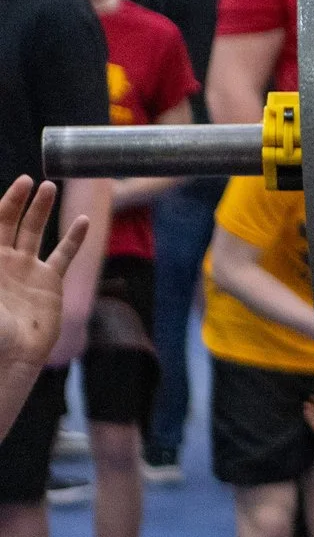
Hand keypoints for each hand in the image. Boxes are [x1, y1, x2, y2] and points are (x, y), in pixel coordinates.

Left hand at [0, 178, 85, 377]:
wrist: (11, 355)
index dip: (4, 204)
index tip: (16, 186)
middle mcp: (5, 259)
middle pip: (12, 222)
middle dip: (20, 200)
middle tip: (30, 181)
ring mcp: (28, 269)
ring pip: (35, 231)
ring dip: (42, 210)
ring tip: (50, 188)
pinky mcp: (50, 282)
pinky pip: (63, 255)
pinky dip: (74, 238)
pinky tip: (82, 221)